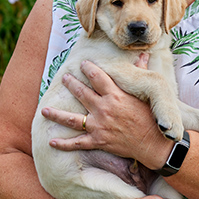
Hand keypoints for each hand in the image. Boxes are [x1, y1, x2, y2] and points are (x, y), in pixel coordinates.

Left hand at [41, 54, 172, 167]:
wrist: (153, 143)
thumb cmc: (152, 117)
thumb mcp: (147, 93)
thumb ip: (141, 72)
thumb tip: (144, 55)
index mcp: (116, 95)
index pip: (98, 77)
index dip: (89, 69)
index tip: (83, 64)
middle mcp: (104, 109)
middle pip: (82, 93)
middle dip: (71, 84)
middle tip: (63, 78)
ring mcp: (99, 126)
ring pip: (72, 119)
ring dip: (57, 114)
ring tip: (44, 110)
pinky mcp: (98, 141)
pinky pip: (77, 142)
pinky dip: (64, 143)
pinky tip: (51, 141)